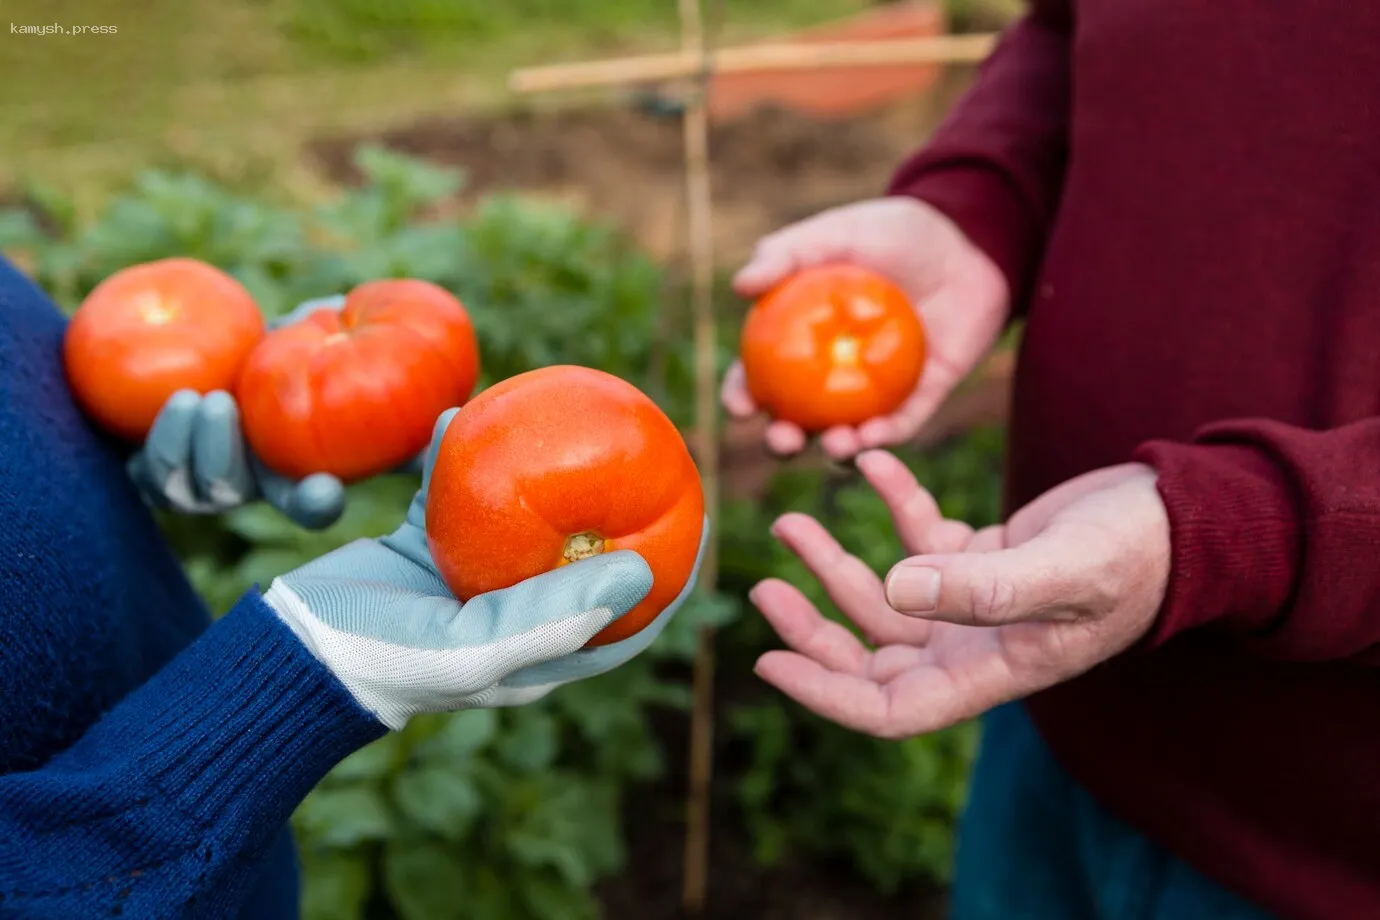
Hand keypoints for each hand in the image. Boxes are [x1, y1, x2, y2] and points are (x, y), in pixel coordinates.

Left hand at [126, 295, 420, 527]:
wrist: (188, 348)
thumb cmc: (273, 341)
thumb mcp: (316, 336)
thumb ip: (359, 344)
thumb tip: (426, 360)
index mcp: (291, 470)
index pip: (310, 504)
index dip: (317, 503)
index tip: (324, 489)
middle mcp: (246, 484)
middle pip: (234, 493)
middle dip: (223, 458)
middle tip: (222, 404)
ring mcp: (198, 483)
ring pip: (188, 489)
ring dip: (186, 447)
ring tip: (192, 397)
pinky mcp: (155, 472)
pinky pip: (150, 475)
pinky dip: (160, 440)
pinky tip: (176, 402)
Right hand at [263, 409, 708, 729]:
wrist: (291, 651)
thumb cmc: (386, 661)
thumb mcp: (474, 649)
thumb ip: (553, 616)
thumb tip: (643, 568)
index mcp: (540, 651)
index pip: (626, 616)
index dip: (672, 571)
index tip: (703, 518)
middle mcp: (513, 613)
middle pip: (583, 555)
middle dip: (616, 505)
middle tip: (645, 447)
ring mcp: (468, 578)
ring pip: (522, 515)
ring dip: (540, 470)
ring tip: (563, 414)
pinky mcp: (423, 547)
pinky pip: (455, 491)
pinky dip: (460, 456)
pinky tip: (464, 413)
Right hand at [722, 197, 1009, 459]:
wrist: (969, 242)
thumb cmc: (895, 233)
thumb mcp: (837, 233)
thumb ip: (786, 253)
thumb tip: (740, 285)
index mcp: (799, 339)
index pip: (758, 376)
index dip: (742, 395)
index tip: (741, 406)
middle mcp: (831, 373)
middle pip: (795, 419)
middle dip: (781, 441)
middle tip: (782, 440)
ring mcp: (874, 391)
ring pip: (845, 434)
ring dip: (834, 449)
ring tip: (835, 443)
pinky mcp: (919, 399)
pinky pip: (898, 427)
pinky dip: (885, 438)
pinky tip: (875, 437)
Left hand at [750, 452, 1168, 738]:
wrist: (1187, 516)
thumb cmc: (1140, 553)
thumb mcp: (1065, 570)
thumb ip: (983, 586)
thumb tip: (895, 588)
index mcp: (990, 669)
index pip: (889, 707)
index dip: (824, 694)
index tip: (767, 662)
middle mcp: (975, 644)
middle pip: (871, 656)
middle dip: (814, 628)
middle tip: (764, 586)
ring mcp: (977, 601)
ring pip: (886, 595)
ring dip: (837, 562)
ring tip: (791, 520)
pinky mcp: (985, 556)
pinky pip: (921, 537)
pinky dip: (893, 504)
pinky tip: (870, 464)